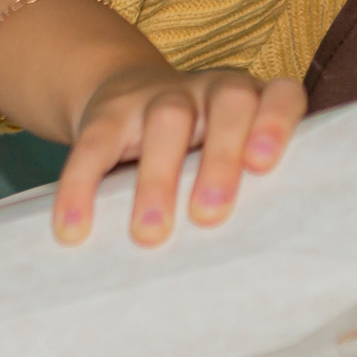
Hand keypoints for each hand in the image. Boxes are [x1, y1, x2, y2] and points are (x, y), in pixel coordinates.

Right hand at [52, 61, 305, 244]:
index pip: (281, 95)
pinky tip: (75, 228)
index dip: (276, 123)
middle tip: (210, 215)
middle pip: (228, 105)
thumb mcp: (227, 158)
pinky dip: (83, 187)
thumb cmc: (197, 151)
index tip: (264, 165)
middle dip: (222, 158)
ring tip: (152, 234)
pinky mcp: (108, 113)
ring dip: (160, 179)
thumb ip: (245, 190)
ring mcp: (160, 95)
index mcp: (254, 102)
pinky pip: (95, 145)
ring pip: (167, 120)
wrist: (125, 94)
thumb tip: (255, 266)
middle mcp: (213, 90)